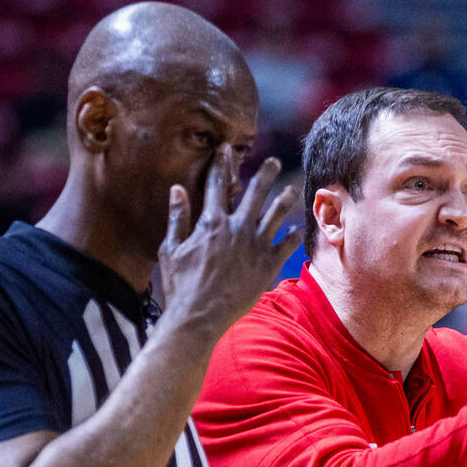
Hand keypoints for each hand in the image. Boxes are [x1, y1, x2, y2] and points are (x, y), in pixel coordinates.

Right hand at [158, 149, 300, 332]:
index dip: (221, 163)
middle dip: (265, 173)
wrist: (198, 316)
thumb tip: (176, 189)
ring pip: (276, 213)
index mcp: (211, 222)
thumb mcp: (171, 248)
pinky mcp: (267, 265)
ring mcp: (255, 246)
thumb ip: (177, 217)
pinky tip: (296, 229)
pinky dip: (293, 235)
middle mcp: (237, 228)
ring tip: (291, 189)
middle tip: (273, 161)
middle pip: (255, 192)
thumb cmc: (180, 285)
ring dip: (284, 199)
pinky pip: (287, 244)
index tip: (226, 149)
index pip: (217, 184)